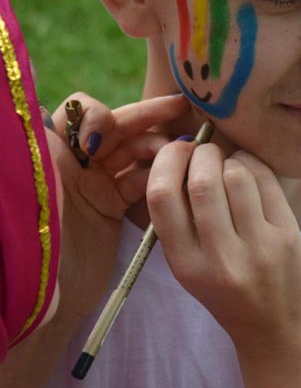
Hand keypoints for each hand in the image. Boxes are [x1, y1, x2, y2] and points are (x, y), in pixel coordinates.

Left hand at [48, 92, 189, 325]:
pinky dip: (158, 175)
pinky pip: (139, 181)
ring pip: (131, 151)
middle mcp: (73, 160)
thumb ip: (44, 131)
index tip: (97, 144)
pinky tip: (176, 174)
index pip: (80, 110)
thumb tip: (46, 93)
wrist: (46, 294)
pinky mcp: (110, 207)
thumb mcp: (34, 172)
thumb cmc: (35, 232)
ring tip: (179, 151)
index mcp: (50, 148)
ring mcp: (93, 184)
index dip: (99, 115)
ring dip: (156, 146)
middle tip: (179, 106)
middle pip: (114, 126)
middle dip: (146, 115)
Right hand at [146, 141, 300, 353]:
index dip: (167, 163)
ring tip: (229, 166)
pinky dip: (253, 163)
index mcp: (186, 266)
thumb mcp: (191, 269)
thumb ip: (181, 221)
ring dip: (229, 159)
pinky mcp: (288, 237)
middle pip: (201, 181)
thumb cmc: (229, 295)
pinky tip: (249, 169)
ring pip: (236, 176)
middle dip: (201, 154)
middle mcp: (220, 258)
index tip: (176, 152)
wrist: (280, 333)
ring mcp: (258, 248)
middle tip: (204, 151)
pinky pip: (266, 181)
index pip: (162, 198)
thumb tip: (180, 156)